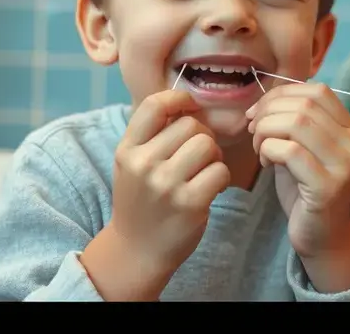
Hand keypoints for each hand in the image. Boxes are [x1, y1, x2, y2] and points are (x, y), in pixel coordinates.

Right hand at [109, 89, 230, 276]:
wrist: (136, 250)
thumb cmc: (141, 200)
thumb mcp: (131, 164)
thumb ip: (151, 135)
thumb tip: (186, 102)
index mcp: (127, 150)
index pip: (154, 106)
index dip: (179, 98)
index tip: (190, 106)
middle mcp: (144, 164)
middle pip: (191, 125)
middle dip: (202, 136)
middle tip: (198, 157)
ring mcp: (166, 185)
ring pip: (208, 144)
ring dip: (214, 156)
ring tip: (204, 172)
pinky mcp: (190, 203)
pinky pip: (220, 171)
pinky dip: (221, 178)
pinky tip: (210, 189)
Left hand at [245, 82, 349, 258]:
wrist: (322, 237)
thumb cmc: (306, 190)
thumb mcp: (302, 148)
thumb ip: (292, 122)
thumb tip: (263, 101)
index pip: (318, 91)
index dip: (282, 93)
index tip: (258, 111)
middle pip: (305, 105)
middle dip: (268, 112)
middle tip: (252, 130)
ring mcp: (344, 164)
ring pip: (296, 123)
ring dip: (266, 131)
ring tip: (259, 148)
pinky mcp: (328, 186)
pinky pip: (290, 151)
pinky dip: (268, 151)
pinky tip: (266, 164)